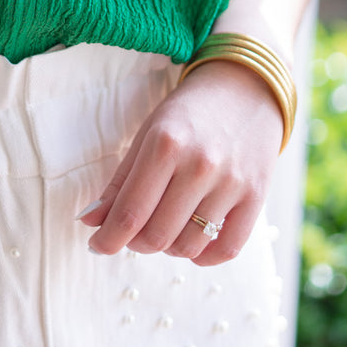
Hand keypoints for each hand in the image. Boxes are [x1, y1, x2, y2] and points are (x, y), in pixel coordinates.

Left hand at [78, 61, 284, 265]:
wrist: (245, 89)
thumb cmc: (188, 114)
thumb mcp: (147, 135)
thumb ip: (120, 182)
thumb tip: (90, 222)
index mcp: (165, 145)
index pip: (129, 213)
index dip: (107, 239)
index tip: (96, 246)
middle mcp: (200, 165)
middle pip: (156, 236)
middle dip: (135, 243)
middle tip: (132, 232)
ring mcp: (232, 183)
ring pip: (188, 247)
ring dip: (167, 248)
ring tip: (164, 228)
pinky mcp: (256, 197)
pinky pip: (226, 249)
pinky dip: (203, 257)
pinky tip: (192, 242)